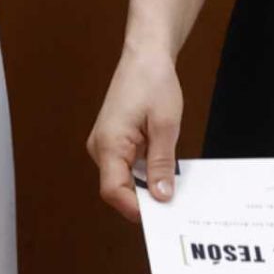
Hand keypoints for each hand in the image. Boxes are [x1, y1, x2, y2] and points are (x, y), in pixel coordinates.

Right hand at [87, 44, 183, 225]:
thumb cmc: (152, 82)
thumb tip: (161, 197)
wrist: (144, 56)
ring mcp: (104, 145)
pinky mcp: (113, 142)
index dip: (135, 209)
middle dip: (143, 201)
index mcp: (108, 143)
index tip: (160, 217)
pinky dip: (143, 175)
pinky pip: (125, 168)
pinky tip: (163, 175)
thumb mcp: (165, 126)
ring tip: (171, 191)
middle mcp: (100, 147)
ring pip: (122, 181)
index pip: (113, 191)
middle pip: (117, 190)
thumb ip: (161, 164)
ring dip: (144, 188)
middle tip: (173, 208)